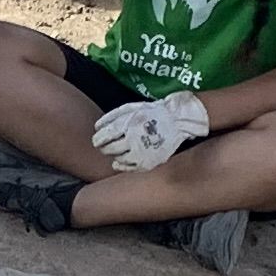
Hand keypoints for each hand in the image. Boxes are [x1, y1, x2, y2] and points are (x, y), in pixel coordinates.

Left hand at [90, 91, 212, 171]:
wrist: (178, 119)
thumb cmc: (153, 112)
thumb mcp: (132, 107)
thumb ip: (112, 117)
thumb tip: (97, 127)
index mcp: (128, 124)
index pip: (104, 137)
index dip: (98, 140)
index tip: (98, 140)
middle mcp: (133, 140)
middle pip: (109, 149)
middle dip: (104, 148)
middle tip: (106, 146)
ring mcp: (141, 153)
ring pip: (118, 159)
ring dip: (115, 155)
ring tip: (119, 150)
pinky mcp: (148, 162)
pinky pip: (129, 168)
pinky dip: (121, 165)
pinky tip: (120, 162)